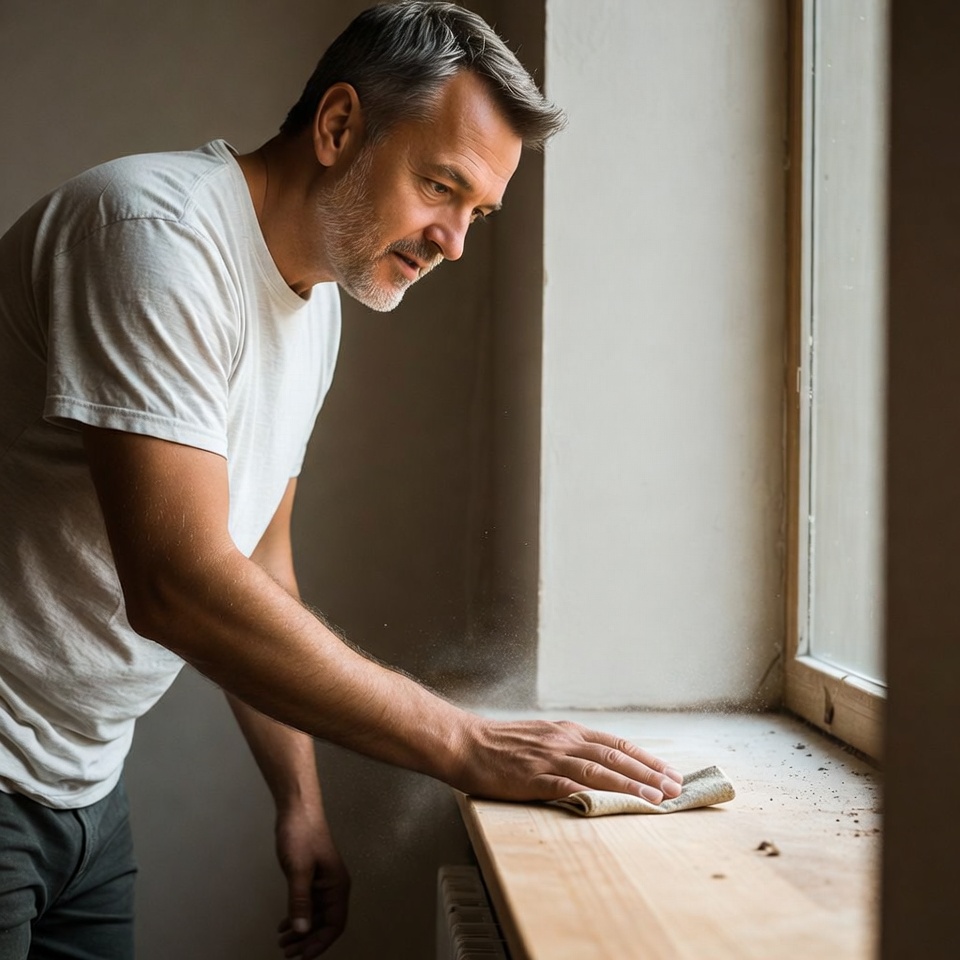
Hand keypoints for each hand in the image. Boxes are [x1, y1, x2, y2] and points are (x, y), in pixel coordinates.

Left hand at [275, 802, 349, 957]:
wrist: (297, 810)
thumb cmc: (301, 836)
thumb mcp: (299, 870)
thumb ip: (300, 901)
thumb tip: (302, 931)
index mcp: (337, 886)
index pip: (335, 924)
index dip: (321, 944)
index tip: (303, 958)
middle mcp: (333, 887)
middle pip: (325, 923)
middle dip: (308, 941)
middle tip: (287, 953)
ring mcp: (322, 882)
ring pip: (315, 915)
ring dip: (301, 931)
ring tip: (282, 944)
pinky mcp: (311, 877)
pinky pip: (307, 904)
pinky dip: (297, 916)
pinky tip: (283, 925)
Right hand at [451, 719, 683, 802]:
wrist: (465, 743)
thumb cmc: (500, 745)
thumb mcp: (541, 737)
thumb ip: (567, 749)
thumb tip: (596, 764)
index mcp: (567, 732)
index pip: (616, 744)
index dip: (646, 759)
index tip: (669, 773)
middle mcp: (564, 741)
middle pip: (616, 756)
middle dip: (650, 772)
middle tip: (676, 787)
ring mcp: (550, 758)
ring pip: (601, 770)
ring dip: (633, 784)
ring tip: (657, 798)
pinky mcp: (534, 777)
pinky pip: (571, 786)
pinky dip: (598, 794)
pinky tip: (614, 803)